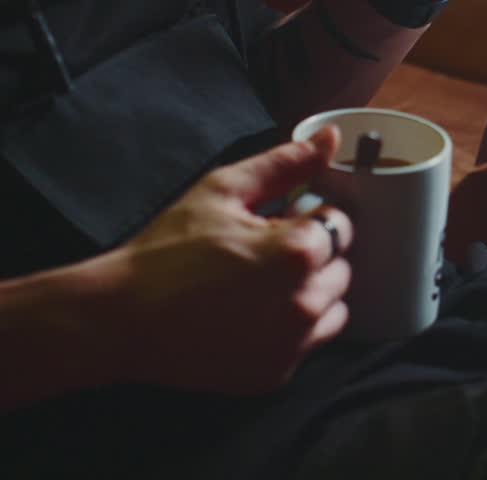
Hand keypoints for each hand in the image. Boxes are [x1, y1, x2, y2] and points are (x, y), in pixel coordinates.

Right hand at [99, 127, 354, 394]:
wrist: (120, 318)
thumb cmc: (167, 249)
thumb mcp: (223, 191)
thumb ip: (285, 164)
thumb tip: (332, 138)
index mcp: (298, 252)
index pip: (339, 226)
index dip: (309, 220)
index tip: (277, 224)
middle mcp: (305, 302)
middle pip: (341, 268)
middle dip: (313, 258)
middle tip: (264, 257)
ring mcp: (293, 344)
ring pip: (332, 308)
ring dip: (310, 295)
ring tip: (261, 288)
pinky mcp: (276, 373)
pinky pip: (308, 343)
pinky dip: (291, 330)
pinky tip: (251, 318)